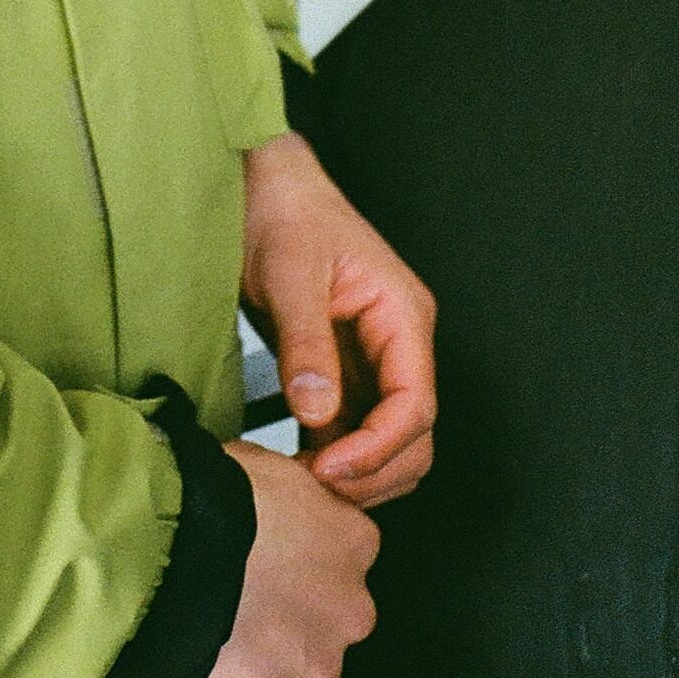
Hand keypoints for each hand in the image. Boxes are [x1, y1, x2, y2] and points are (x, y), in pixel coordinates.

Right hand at [196, 439, 380, 677]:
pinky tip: (214, 666)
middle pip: (329, 618)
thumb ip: (298, 496)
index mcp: (356, 543)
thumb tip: (285, 498)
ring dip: (271, 656)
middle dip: (295, 614)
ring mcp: (319, 664)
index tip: (272, 559)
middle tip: (246, 598)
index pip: (343, 557)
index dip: (302, 558)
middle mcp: (352, 609)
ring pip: (301, 667)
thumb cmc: (216, 499)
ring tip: (223, 631)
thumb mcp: (273, 468)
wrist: (179, 551)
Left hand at [241, 130, 436, 507]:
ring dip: (354, 473)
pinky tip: (293, 464)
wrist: (263, 188)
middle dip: (372, 473)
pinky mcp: (344, 370)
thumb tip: (320, 414)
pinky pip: (353, 430)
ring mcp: (373, 360)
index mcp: (403, 315)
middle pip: (413, 437)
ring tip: (298, 481)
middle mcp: (398, 343)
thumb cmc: (283, 213)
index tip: (328, 471)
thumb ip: (306, 344)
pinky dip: (333, 457)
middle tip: (312, 488)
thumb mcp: (290, 274)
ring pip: (387, 441)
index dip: (378, 449)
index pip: (415, 406)